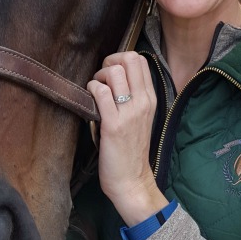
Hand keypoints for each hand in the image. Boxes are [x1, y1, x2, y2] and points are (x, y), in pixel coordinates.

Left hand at [87, 52, 166, 225]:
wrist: (132, 181)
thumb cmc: (132, 149)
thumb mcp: (141, 118)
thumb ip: (134, 96)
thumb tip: (116, 75)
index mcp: (151, 98)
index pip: (140, 60)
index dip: (120, 59)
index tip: (110, 74)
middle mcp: (144, 101)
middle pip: (129, 58)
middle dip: (109, 62)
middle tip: (102, 79)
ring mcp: (130, 112)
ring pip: (113, 72)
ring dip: (98, 76)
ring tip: (95, 92)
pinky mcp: (113, 125)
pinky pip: (100, 92)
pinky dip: (90, 90)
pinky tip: (90, 102)